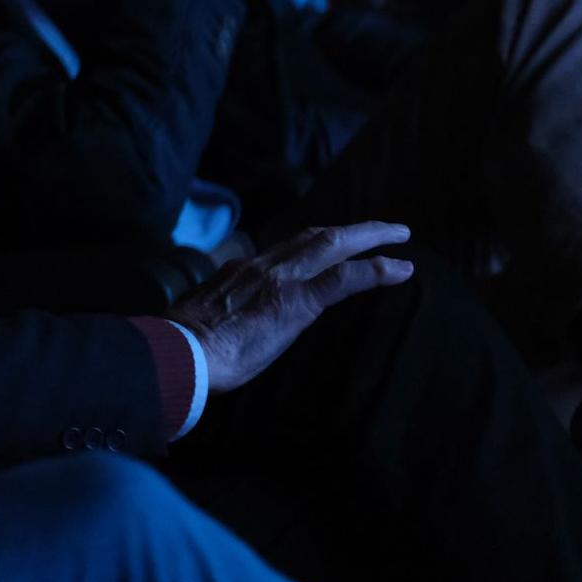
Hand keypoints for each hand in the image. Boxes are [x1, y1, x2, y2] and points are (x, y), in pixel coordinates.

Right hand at [167, 222, 413, 393]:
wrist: (180, 353)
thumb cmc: (184, 348)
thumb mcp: (202, 318)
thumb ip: (222, 310)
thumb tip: (220, 321)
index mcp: (240, 271)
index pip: (284, 251)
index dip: (314, 244)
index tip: (334, 244)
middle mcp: (261, 266)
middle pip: (314, 236)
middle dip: (352, 230)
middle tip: (386, 228)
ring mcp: (280, 279)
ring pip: (332, 245)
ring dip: (369, 238)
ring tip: (399, 237)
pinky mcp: (296, 300)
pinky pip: (343, 278)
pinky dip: (375, 270)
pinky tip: (401, 269)